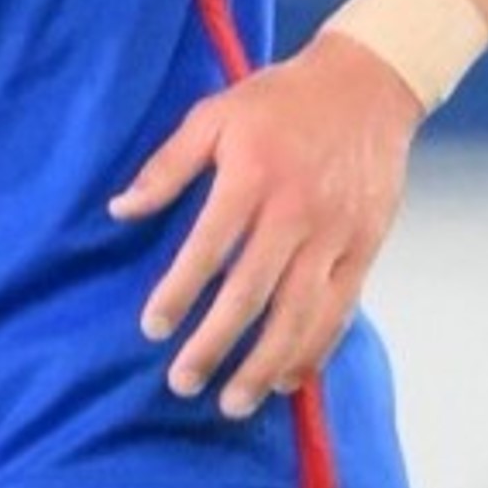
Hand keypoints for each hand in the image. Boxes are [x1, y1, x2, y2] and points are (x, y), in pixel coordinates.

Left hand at [107, 31, 422, 419]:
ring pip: (298, 315)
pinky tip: (287, 378)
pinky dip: (313, 350)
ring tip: (233, 401)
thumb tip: (120, 210)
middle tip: (183, 381)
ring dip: (264, 364)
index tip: (152, 327)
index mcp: (252, 175)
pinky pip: (339, 311)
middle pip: (250, 293)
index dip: (178, 293)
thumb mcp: (215, 115)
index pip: (208, 247)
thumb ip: (167, 166)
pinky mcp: (365, 247)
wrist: (368, 86)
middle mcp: (294, 211)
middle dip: (215, 345)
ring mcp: (335, 234)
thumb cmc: (280, 100)